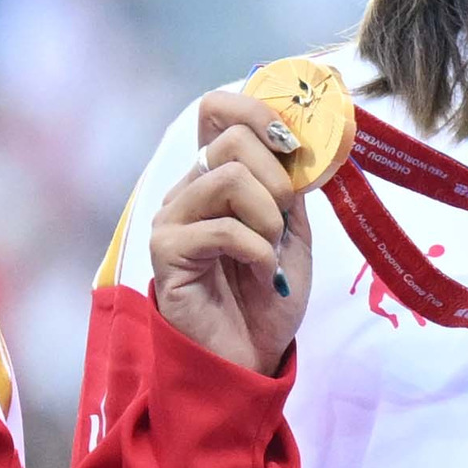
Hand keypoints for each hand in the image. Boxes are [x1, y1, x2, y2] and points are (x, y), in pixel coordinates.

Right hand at [148, 82, 319, 375]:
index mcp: (216, 177)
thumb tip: (301, 141)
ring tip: (270, 252)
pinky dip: (256, 250)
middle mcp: (189, 189)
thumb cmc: (268, 297)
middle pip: (231, 138)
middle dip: (277, 178)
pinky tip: (262, 273)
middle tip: (284, 222)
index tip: (296, 144)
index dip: (259, 111)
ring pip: (227, 176)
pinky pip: (220, 227)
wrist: (249, 357)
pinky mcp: (166, 251)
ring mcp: (173, 218)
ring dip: (267, 217)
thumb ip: (291, 186)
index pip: (218, 110)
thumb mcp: (294, 232)